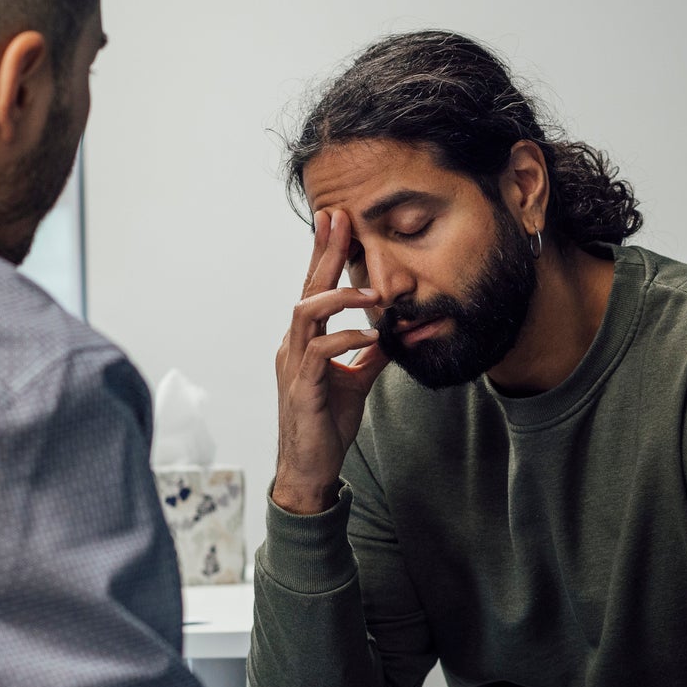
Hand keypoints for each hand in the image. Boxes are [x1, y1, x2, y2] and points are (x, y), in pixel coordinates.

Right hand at [272, 208, 386, 514]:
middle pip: (308, 290)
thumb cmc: (326, 423)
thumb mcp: (356, 381)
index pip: (314, 290)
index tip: (337, 221)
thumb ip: (370, 354)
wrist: (311, 467)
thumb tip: (393, 332)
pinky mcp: (302, 389)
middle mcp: (294, 346)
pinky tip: (369, 336)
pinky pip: (320, 353)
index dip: (324, 255)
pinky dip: (346, 339)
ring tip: (372, 294)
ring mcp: (294, 366)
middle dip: (324, 254)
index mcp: (305, 342)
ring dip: (340, 298)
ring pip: (306, 314)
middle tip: (340, 219)